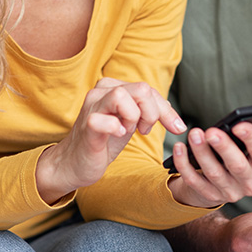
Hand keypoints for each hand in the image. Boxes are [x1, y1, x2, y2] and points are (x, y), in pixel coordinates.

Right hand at [37, 78, 186, 202]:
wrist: (75, 164)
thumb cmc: (103, 142)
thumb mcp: (130, 123)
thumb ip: (146, 111)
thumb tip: (171, 112)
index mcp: (113, 87)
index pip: (148, 90)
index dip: (166, 110)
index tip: (176, 128)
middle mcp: (101, 91)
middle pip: (142, 89)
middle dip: (152, 113)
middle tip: (144, 131)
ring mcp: (92, 107)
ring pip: (123, 96)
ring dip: (134, 118)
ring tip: (127, 131)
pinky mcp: (87, 126)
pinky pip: (104, 119)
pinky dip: (116, 127)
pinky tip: (118, 135)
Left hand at [167, 114, 251, 208]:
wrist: (225, 183)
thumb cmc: (245, 158)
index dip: (251, 139)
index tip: (239, 125)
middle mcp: (250, 183)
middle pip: (237, 166)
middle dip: (224, 148)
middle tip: (211, 131)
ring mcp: (229, 193)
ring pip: (214, 173)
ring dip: (202, 153)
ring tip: (194, 134)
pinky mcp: (209, 196)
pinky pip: (195, 181)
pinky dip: (184, 165)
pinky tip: (179, 148)